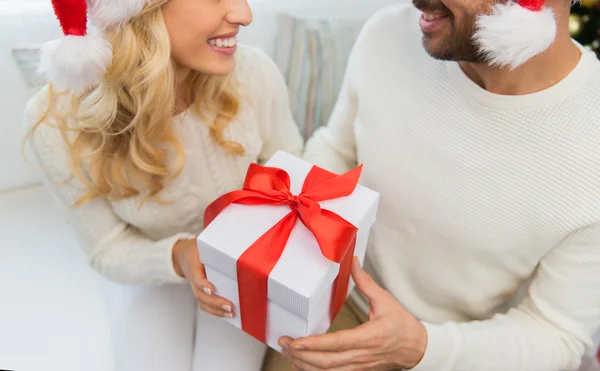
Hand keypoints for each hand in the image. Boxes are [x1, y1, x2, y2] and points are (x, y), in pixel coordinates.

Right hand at [173, 239, 234, 317]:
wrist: (182, 256)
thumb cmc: (197, 250)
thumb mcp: (203, 244)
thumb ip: (217, 246)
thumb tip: (237, 249)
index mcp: (193, 264)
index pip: (196, 276)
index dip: (202, 284)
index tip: (211, 289)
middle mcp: (193, 279)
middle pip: (200, 295)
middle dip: (215, 302)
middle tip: (229, 305)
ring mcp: (196, 288)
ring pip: (203, 303)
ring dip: (217, 310)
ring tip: (231, 313)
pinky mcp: (200, 293)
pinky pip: (206, 305)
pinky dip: (216, 311)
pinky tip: (228, 314)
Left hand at [279, 257, 426, 370]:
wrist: (418, 348)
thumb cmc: (403, 325)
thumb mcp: (385, 300)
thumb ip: (365, 282)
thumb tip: (353, 261)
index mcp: (369, 336)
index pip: (337, 343)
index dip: (314, 344)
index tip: (297, 341)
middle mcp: (362, 355)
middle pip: (327, 362)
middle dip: (302, 355)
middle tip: (285, 343)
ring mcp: (359, 366)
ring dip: (306, 365)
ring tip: (289, 353)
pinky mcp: (358, 370)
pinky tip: (303, 364)